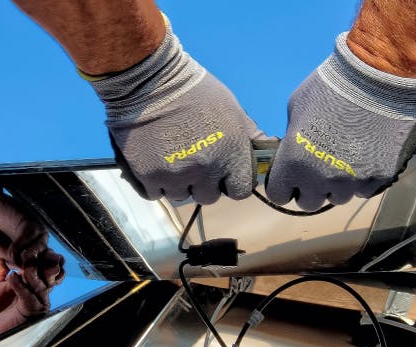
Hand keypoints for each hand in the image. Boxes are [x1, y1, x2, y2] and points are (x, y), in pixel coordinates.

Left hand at [0, 250, 63, 346]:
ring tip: (20, 264)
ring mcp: (37, 306)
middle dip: (40, 263)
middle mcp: (38, 296)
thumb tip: (19, 262)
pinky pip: (30, 299)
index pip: (41, 269)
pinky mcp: (30, 315)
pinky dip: (22, 287)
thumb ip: (10, 273)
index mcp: (31, 287)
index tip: (31, 247)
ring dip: (31, 273)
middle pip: (46, 276)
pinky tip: (12, 278)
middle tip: (32, 252)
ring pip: (41, 286)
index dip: (39, 258)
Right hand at [90, 18, 262, 203]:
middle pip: (209, 197)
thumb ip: (249, 136)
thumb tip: (267, 149)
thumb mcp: (232, 109)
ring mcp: (176, 175)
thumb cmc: (196, 91)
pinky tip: (156, 161)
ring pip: (181, 195)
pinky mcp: (148, 176)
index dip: (232, 182)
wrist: (151, 80)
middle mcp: (206, 170)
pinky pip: (155, 193)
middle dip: (204, 183)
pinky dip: (155, 182)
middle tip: (194, 161)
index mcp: (231, 155)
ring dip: (178, 183)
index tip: (223, 174)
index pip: (240, 191)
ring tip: (172, 157)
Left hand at [265, 32, 415, 210]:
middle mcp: (322, 179)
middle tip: (318, 168)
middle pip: (309, 203)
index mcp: (295, 163)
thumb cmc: (329, 86)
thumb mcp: (297, 109)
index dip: (284, 185)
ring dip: (337, 185)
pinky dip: (363, 179)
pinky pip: (365, 190)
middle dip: (310, 188)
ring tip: (345, 160)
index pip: (279, 195)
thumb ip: (293, 139)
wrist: (375, 77)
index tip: (291, 176)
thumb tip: (296, 151)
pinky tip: (365, 157)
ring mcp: (353, 182)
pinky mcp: (380, 178)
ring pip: (339, 198)